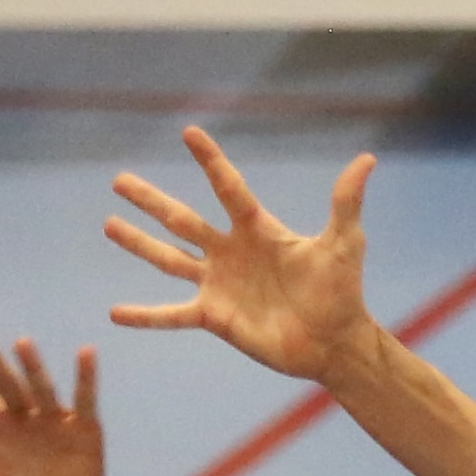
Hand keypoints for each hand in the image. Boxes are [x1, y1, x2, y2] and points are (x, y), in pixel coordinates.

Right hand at [107, 131, 376, 383]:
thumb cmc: (342, 292)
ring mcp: (218, 284)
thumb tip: (367, 160)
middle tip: (119, 180)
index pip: (227, 187)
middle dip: (151, 200)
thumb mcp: (344, 243)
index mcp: (256, 229)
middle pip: (181, 219)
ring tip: (108, 224)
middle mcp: (230, 252)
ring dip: (138, 243)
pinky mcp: (214, 318)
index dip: (210, 161)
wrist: (334, 342)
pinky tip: (115, 313)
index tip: (189, 133)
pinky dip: (144, 316)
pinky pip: (172, 315)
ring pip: (168, 259)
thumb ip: (345, 202)